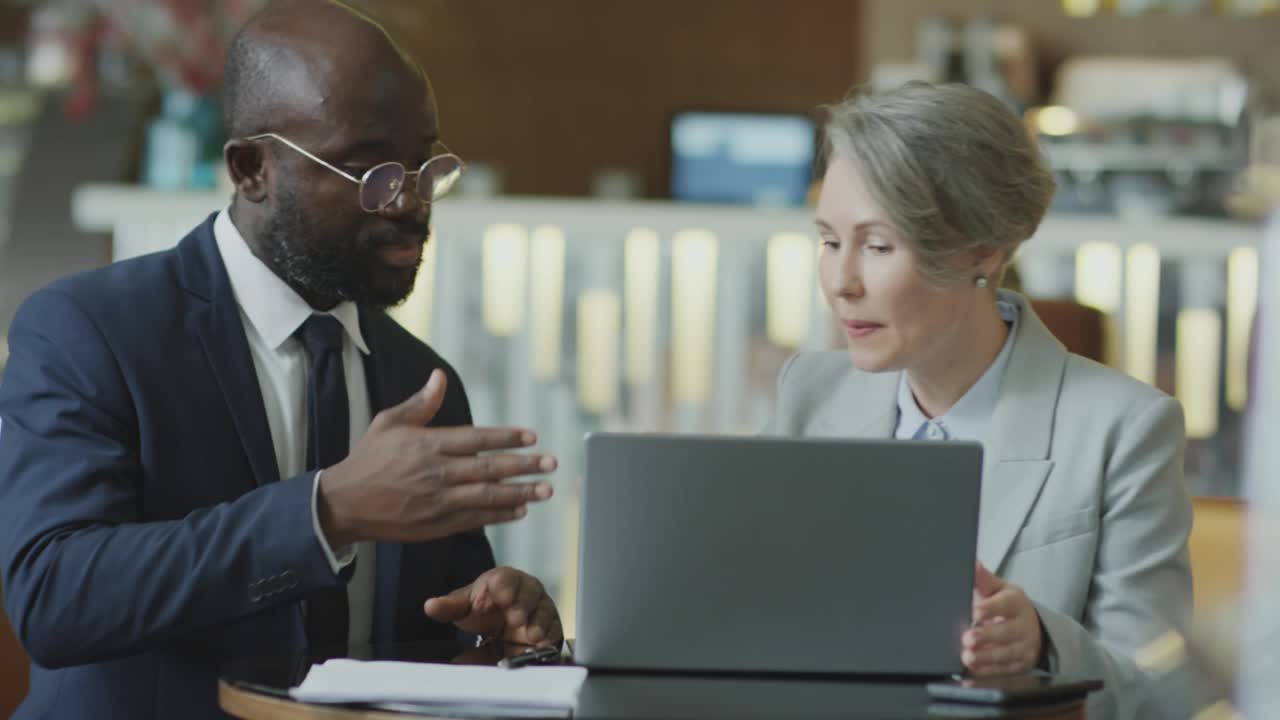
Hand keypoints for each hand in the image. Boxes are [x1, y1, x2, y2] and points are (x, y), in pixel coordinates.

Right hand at [318, 370, 556, 545]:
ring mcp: (437, 502)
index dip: (506, 438)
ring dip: (519, 493)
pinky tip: (520, 509)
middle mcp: (436, 473)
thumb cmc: (368, 459)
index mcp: (427, 444)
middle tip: (551, 464)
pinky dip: (499, 515)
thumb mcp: (389, 423)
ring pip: (486, 497)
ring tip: (545, 490)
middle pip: (488, 469)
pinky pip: (475, 519)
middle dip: (524, 466)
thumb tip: (439, 376)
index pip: (476, 439)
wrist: (343, 504)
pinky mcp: (435, 525)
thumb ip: (421, 403)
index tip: (531, 437)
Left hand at [424, 567, 562, 647]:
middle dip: (523, 605)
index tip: (500, 597)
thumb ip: (449, 607)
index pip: (506, 577)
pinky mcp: (550, 626)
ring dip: (538, 623)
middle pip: (529, 592)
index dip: (504, 586)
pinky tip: (541, 645)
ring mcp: (540, 607)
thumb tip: (430, 606)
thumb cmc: (483, 608)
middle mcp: (526, 590)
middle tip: (515, 618)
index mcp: (503, 579)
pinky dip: (549, 637)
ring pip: (544, 610)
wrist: (500, 625)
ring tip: (530, 635)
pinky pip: (554, 629)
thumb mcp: (464, 607)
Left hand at [963, 562, 1042, 675]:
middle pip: (1006, 632)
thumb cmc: (1009, 606)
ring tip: (968, 658)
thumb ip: (985, 579)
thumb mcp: (1000, 590)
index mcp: (1016, 604)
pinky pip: (1004, 670)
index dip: (989, 609)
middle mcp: (1023, 626)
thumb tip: (973, 563)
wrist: (1035, 629)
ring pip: (1005, 654)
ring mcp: (1023, 647)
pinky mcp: (1020, 665)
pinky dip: (988, 672)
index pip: (1004, 605)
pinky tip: (973, 672)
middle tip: (968, 638)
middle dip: (987, 636)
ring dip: (986, 658)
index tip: (974, 613)